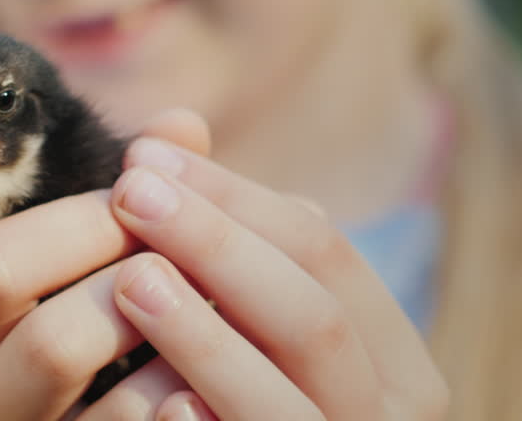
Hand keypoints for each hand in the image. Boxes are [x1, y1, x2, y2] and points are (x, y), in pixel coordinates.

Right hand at [0, 111, 212, 418]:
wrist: (116, 414)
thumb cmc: (99, 328)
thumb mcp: (94, 259)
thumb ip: (130, 197)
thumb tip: (181, 124)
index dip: (79, 224)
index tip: (147, 197)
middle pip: (49, 342)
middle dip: (133, 290)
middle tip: (188, 257)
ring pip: (115, 412)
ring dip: (179, 348)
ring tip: (222, 306)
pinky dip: (195, 405)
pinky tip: (224, 375)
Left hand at [79, 114, 449, 419]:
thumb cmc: (258, 402)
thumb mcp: (260, 325)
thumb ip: (233, 244)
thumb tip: (172, 128)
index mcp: (392, 350)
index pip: (322, 248)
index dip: (233, 196)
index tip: (146, 153)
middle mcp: (392, 410)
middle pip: (309, 307)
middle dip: (217, 243)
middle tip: (130, 191)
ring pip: (285, 393)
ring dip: (208, 333)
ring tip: (133, 278)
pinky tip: (158, 400)